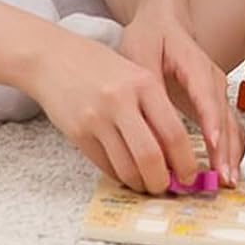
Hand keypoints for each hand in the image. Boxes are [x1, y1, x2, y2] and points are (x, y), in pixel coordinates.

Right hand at [22, 29, 197, 193]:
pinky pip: (105, 166)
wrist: (53, 57)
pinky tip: (127, 173)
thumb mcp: (135, 74)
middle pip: (151, 157)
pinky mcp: (78, 133)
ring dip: (141, 183)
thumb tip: (175, 152)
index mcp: (144, 82)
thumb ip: (155, 107)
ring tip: (147, 183)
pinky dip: (120, 176)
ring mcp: (97, 118)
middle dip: (163, 181)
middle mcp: (121, 101)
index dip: (185, 162)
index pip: (174, 132)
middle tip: (169, 186)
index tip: (190, 175)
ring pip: (127, 168)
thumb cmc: (100, 65)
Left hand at [119, 1, 244, 185]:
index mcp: (194, 64)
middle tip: (223, 176)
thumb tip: (149, 118)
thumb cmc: (150, 35)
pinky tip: (225, 170)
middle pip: (223, 115)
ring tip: (227, 179)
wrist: (164, 20)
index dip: (211, 120)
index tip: (214, 143)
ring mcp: (216, 90)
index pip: (206, 94)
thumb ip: (147, 84)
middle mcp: (211, 79)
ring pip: (230, 123)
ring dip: (230, 152)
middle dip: (225, 147)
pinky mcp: (214, 102)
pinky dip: (228, 148)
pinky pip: (227, 127)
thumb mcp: (140, 53)